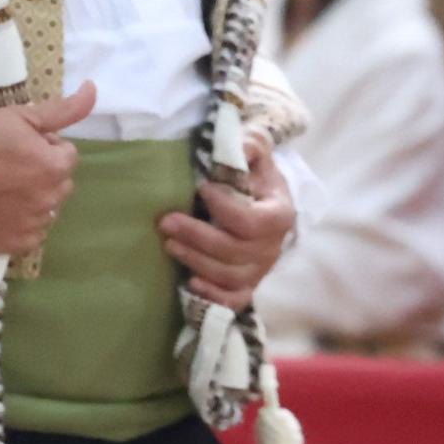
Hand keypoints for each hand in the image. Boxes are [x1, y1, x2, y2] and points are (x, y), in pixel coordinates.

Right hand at [0, 82, 95, 255]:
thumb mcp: (21, 116)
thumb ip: (64, 109)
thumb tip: (94, 89)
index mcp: (55, 167)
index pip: (66, 156)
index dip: (44, 147)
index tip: (17, 144)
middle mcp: (49, 200)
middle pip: (59, 184)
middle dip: (42, 174)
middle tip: (8, 165)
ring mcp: (31, 225)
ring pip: (45, 210)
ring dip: (32, 199)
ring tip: (0, 188)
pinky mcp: (13, 244)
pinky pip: (30, 235)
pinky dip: (19, 224)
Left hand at [157, 146, 294, 310]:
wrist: (263, 202)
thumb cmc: (255, 175)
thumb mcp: (256, 152)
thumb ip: (251, 144)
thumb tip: (240, 145)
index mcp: (278, 216)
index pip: (250, 222)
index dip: (224, 208)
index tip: (202, 188)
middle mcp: (271, 247)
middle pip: (234, 251)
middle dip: (196, 236)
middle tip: (165, 221)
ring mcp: (259, 270)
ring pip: (228, 276)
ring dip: (195, 260)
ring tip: (168, 242)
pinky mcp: (246, 285)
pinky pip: (232, 300)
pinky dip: (212, 295)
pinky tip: (189, 282)